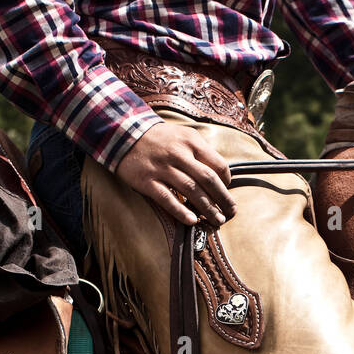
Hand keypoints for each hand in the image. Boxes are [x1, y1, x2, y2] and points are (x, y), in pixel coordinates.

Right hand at [115, 120, 237, 226]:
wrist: (122, 132)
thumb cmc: (158, 138)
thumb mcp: (182, 135)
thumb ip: (199, 151)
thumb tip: (218, 174)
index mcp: (191, 141)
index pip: (218, 164)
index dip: (226, 181)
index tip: (227, 191)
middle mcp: (179, 154)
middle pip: (208, 179)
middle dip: (222, 199)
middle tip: (230, 213)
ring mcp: (162, 168)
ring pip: (191, 190)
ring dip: (207, 208)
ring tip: (217, 220)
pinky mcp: (147, 181)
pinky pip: (167, 198)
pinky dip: (181, 211)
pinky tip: (192, 221)